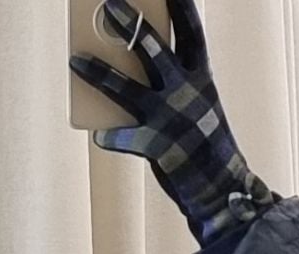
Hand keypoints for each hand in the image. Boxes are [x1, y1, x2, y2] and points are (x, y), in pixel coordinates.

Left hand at [70, 0, 274, 242]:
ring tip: (76, 61)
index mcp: (200, 77)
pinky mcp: (160, 147)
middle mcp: (187, 93)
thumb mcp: (196, 103)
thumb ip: (171, 80)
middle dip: (131, 26)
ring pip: (129, 90)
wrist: (222, 189)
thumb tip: (130, 61)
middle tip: (108, 4)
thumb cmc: (203, 141)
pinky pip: (127, 138)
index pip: (191, 32)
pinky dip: (111, 137)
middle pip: (155, 50)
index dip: (181, 6)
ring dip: (101, 74)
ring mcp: (173, 119)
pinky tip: (97, 135)